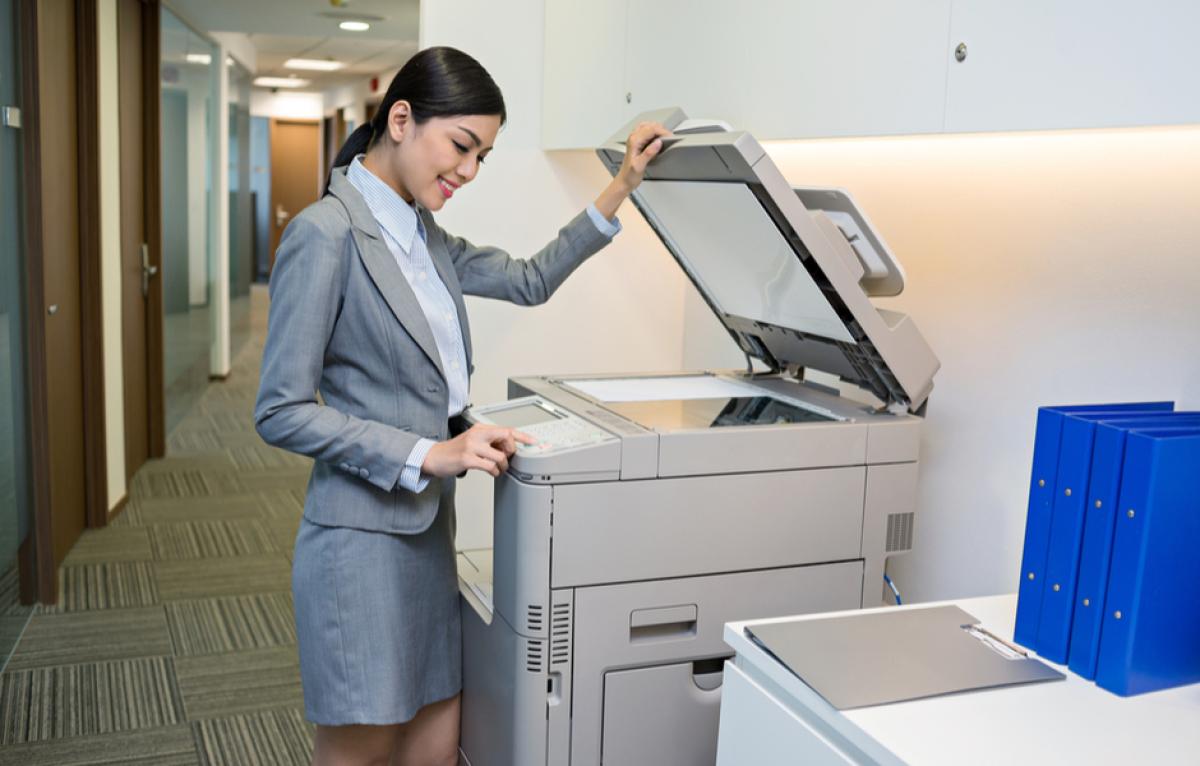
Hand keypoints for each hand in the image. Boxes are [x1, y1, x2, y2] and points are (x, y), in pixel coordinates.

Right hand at [421, 424, 536, 477]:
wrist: (434, 457)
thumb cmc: (455, 451)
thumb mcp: (473, 440)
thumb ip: (490, 441)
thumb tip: (509, 448)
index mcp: (480, 428)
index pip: (506, 429)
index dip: (523, 436)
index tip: (534, 441)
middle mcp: (477, 434)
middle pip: (506, 437)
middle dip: (511, 451)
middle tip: (506, 458)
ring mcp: (472, 446)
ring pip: (500, 456)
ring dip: (503, 466)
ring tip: (497, 468)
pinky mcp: (467, 458)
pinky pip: (490, 466)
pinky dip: (494, 471)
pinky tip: (492, 472)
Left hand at [593, 121, 672, 220]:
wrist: (624, 181)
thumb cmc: (630, 175)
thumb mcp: (640, 166)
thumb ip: (649, 153)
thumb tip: (658, 143)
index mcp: (634, 141)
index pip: (651, 129)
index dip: (662, 132)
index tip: (670, 138)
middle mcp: (633, 138)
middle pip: (650, 125)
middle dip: (661, 129)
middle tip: (669, 138)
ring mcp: (635, 139)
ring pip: (648, 126)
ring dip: (658, 130)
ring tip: (665, 138)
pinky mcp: (637, 143)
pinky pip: (646, 131)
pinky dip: (654, 132)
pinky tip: (659, 139)